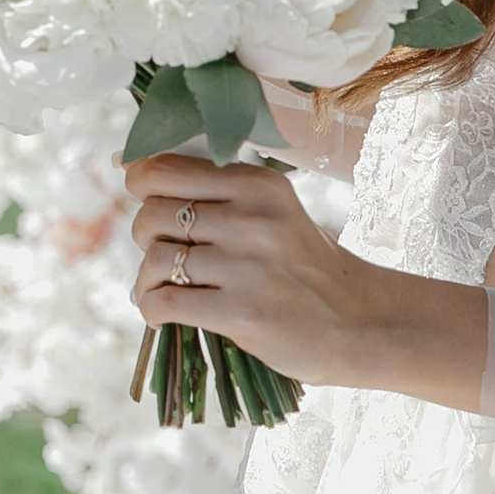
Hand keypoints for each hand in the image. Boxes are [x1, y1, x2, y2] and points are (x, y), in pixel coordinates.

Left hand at [123, 153, 485, 409]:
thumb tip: (135, 174)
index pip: (166, 169)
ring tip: (160, 288)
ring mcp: (247, 267)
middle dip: (143, 234)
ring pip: (155, 258)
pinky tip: (160, 313)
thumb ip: (219, 194)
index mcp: (259, 185)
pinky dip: (151, 308)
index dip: (139, 183)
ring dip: (146, 278)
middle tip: (161, 251)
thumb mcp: (274, 211)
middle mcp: (253, 219)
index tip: (140, 198)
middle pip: (153, 213)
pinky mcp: (241, 313)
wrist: (359, 324)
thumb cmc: (304, 265)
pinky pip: (165, 301)